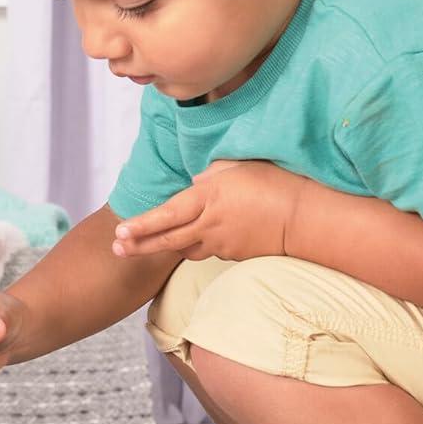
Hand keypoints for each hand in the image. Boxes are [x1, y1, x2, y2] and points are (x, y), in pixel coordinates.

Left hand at [112, 160, 309, 262]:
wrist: (306, 218)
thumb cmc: (275, 184)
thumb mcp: (238, 168)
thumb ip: (211, 175)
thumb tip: (196, 181)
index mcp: (207, 198)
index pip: (166, 215)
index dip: (140, 226)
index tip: (119, 232)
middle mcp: (209, 224)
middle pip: (167, 240)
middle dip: (139, 245)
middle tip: (116, 249)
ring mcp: (221, 243)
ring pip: (186, 248)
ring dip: (169, 246)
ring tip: (148, 245)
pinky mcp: (233, 255)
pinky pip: (209, 250)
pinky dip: (201, 244)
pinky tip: (204, 236)